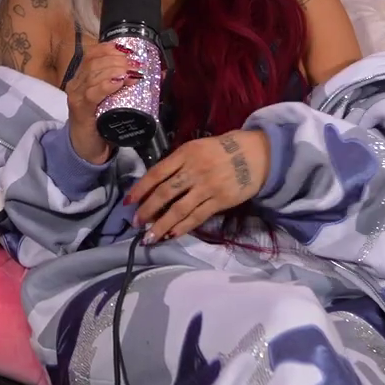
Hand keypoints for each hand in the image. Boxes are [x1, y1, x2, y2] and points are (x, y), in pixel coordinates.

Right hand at [66, 40, 142, 164]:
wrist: (86, 150)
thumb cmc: (101, 124)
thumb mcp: (115, 102)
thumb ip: (131, 88)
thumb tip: (160, 74)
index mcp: (83, 77)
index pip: (93, 54)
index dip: (110, 48)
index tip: (129, 50)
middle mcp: (76, 83)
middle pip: (95, 61)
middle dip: (118, 60)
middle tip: (137, 65)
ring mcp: (76, 96)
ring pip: (93, 74)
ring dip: (116, 70)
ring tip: (132, 73)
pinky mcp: (80, 110)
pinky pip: (91, 94)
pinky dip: (106, 85)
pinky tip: (118, 82)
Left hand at [125, 131, 269, 241]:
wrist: (257, 153)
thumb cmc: (223, 149)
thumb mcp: (197, 147)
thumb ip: (178, 163)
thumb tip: (156, 183)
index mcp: (185, 154)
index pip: (157, 173)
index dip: (140, 189)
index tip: (128, 202)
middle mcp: (194, 170)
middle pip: (165, 193)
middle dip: (147, 210)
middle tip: (135, 223)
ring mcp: (208, 187)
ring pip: (179, 209)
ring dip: (161, 225)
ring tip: (149, 237)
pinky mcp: (221, 200)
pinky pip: (198, 216)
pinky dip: (183, 227)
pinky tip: (171, 234)